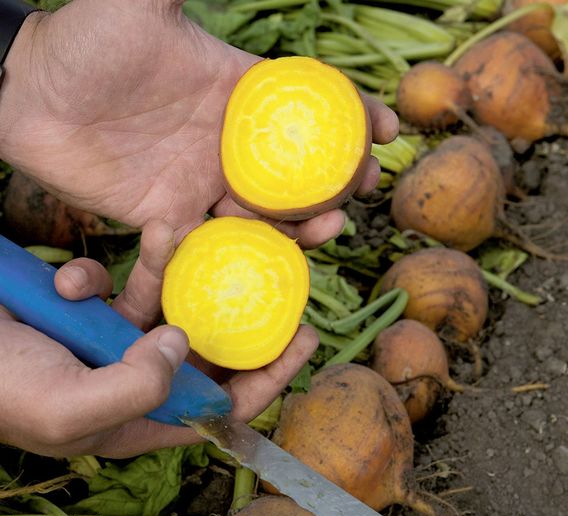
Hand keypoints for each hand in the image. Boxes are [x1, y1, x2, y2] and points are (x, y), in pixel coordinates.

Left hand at [0, 0, 397, 249]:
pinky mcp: (170, 219)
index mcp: (236, 97)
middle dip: (335, 184)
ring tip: (323, 231)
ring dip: (299, 229)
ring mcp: (201, 186)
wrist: (31, 97)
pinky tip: (263, 262)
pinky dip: (234, 257)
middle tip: (359, 191)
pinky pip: (207, 247)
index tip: (385, 129)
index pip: (308, 108)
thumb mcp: (140, 5)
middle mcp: (227, 146)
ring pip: (263, 218)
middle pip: (296, 173)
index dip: (351, 117)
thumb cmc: (84, 46)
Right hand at [0, 221, 317, 457]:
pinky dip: (94, 277)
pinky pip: (116, 286)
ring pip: (165, 303)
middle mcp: (134, 380)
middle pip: (204, 351)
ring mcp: (114, 342)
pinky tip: (68, 280)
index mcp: (138, 417)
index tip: (304, 340)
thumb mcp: (65, 407)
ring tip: (166, 231)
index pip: (219, 406)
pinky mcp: (91, 310)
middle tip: (277, 273)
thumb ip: (135, 390)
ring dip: (165, 268)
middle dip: (234, 315)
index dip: (266, 379)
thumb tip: (182, 346)